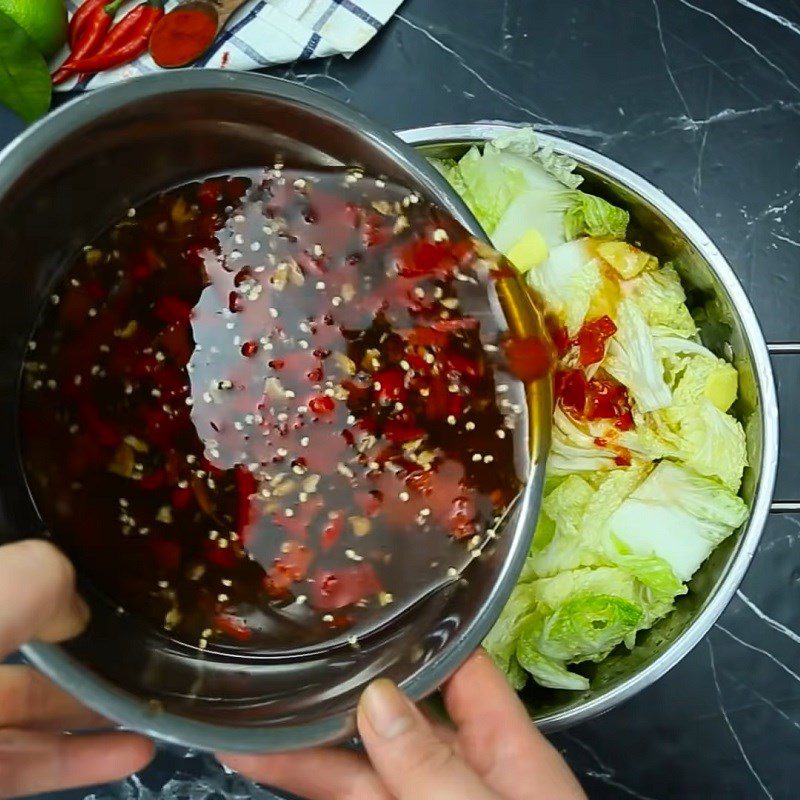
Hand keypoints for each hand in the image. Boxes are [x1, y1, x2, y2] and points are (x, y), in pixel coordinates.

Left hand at [0, 539, 153, 797]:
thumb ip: (40, 583)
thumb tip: (78, 610)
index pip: (23, 584)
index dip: (66, 580)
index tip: (122, 578)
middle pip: (31, 646)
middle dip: (92, 646)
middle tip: (152, 646)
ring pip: (33, 711)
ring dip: (97, 707)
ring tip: (160, 701)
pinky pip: (28, 764)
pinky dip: (83, 759)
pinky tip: (135, 751)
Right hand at [220, 649, 585, 799]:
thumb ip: (435, 769)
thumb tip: (378, 696)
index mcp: (507, 747)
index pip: (459, 665)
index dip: (413, 627)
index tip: (353, 598)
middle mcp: (463, 767)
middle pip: (395, 711)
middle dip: (338, 683)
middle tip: (276, 654)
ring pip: (360, 761)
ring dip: (304, 737)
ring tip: (244, 708)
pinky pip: (351, 799)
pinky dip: (308, 781)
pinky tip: (266, 763)